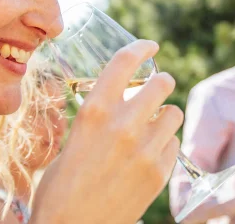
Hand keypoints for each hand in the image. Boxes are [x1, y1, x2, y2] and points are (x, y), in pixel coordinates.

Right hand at [30, 40, 182, 223]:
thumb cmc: (59, 188)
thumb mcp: (72, 141)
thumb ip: (98, 119)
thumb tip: (118, 103)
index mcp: (94, 111)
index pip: (125, 62)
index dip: (142, 48)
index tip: (151, 46)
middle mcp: (124, 125)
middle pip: (162, 83)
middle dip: (161, 82)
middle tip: (156, 88)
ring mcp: (145, 150)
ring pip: (174, 113)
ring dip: (164, 115)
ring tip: (152, 127)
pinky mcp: (159, 173)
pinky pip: (174, 144)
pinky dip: (165, 145)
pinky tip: (149, 155)